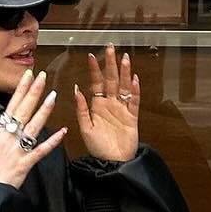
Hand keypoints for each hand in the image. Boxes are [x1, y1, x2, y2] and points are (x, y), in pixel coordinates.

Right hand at [0, 69, 67, 186]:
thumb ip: (4, 133)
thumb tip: (11, 121)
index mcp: (1, 132)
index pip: (12, 105)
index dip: (21, 89)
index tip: (28, 75)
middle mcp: (9, 138)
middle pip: (23, 111)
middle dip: (33, 92)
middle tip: (42, 76)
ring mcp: (17, 150)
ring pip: (32, 127)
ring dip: (43, 111)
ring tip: (53, 96)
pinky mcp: (25, 163)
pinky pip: (40, 150)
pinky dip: (51, 142)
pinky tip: (62, 132)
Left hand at [73, 45, 140, 162]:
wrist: (112, 163)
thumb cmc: (98, 148)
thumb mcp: (85, 127)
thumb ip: (82, 108)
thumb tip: (76, 89)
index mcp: (97, 106)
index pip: (96, 83)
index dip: (94, 70)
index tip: (91, 56)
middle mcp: (110, 104)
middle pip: (111, 80)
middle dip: (110, 64)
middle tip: (110, 48)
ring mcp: (122, 110)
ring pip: (123, 87)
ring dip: (124, 73)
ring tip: (124, 58)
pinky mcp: (132, 118)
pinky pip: (134, 102)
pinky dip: (134, 91)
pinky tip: (134, 80)